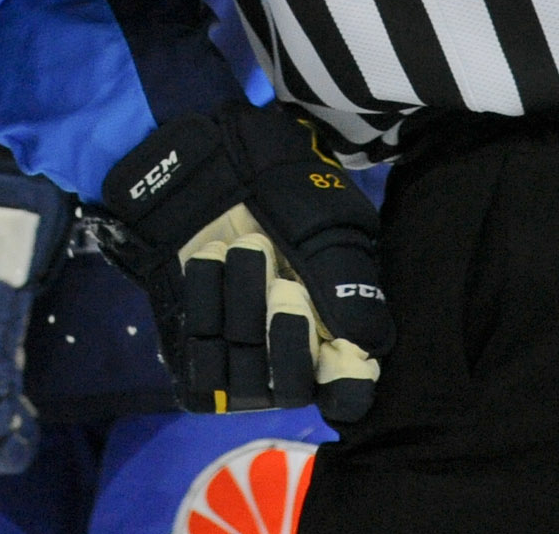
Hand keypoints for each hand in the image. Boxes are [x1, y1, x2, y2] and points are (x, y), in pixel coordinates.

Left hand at [99, 100, 390, 422]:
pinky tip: (210, 257)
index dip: (345, 385)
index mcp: (339, 330)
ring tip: (241, 248)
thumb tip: (364, 351)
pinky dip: (205, 302)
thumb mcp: (328, 225)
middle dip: (285, 335)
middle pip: (292, 389)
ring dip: (242, 305)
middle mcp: (292, 356)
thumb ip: (349, 287)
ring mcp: (241, 358)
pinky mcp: (194, 349)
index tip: (340, 349)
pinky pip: (197, 358)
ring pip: (243, 375)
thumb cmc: (283, 194)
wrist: (210, 162)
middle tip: (283, 283)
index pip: (348, 395)